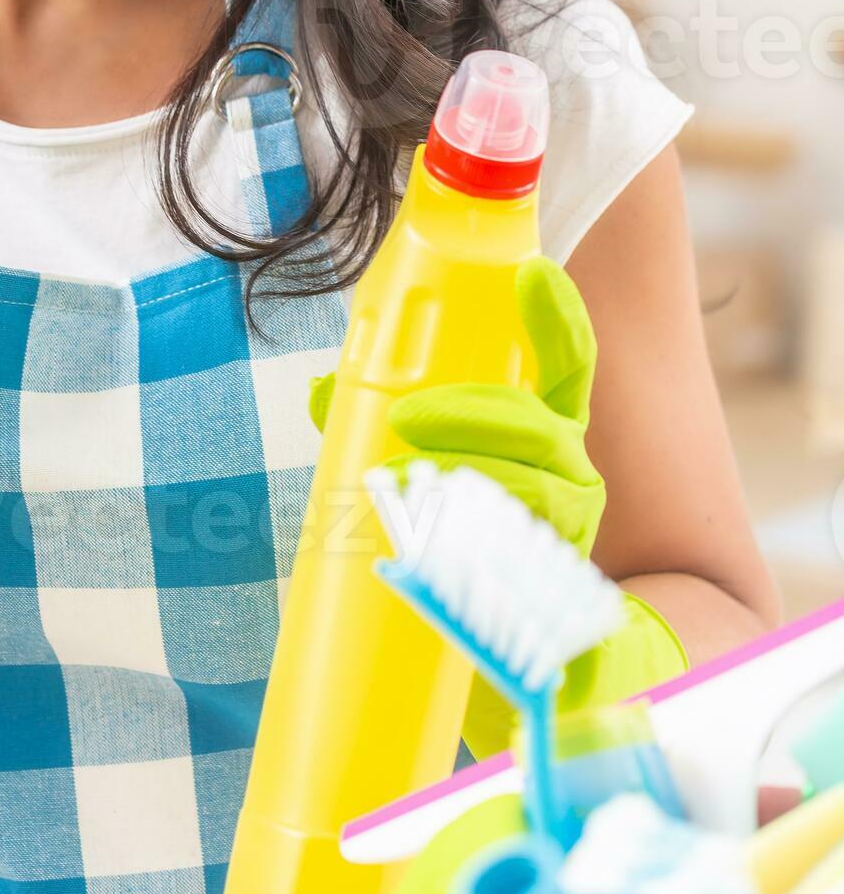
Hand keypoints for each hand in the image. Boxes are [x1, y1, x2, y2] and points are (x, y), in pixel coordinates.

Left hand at [308, 256, 606, 558]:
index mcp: (547, 421)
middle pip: (537, 424)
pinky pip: (525, 553)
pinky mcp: (555, 576)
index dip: (558, 316)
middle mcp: (569, 463)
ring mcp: (571, 522)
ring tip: (399, 477)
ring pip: (533, 485)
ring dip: (466, 474)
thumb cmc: (461, 519)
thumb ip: (378, 419)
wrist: (504, 621)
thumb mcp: (428, 457)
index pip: (570, 361)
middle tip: (403, 416)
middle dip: (468, 413)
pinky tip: (436, 540)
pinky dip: (477, 541)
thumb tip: (322, 388)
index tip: (532, 272)